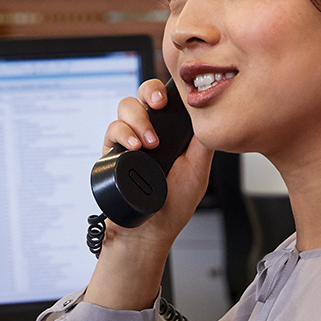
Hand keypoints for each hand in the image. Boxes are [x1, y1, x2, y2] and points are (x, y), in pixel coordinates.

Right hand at [96, 77, 213, 250]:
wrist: (149, 231)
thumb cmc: (173, 205)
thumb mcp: (198, 170)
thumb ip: (202, 141)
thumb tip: (209, 114)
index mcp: (171, 132)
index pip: (168, 98)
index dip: (168, 89)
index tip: (172, 95)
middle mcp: (149, 131)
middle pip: (144, 94)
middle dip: (149, 94)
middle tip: (158, 105)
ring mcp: (129, 140)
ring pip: (125, 107)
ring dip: (137, 120)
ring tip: (148, 142)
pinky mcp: (112, 152)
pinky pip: (111, 130)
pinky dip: (121, 134)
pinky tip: (134, 147)